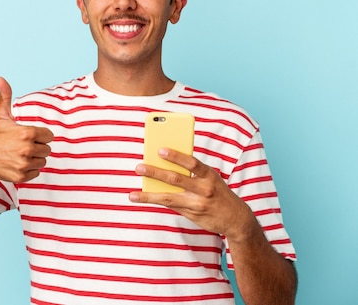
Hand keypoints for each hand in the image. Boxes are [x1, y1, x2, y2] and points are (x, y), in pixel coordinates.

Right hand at [0, 77, 53, 182]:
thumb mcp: (0, 115)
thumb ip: (5, 95)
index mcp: (26, 133)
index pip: (49, 135)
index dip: (41, 135)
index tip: (29, 135)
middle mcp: (26, 149)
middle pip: (47, 149)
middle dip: (37, 146)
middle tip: (23, 145)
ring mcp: (24, 164)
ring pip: (42, 161)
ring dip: (35, 158)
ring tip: (20, 154)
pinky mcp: (21, 176)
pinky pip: (36, 173)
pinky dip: (29, 169)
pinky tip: (18, 163)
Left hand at [129, 148, 254, 238]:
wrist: (236, 219)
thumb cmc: (218, 192)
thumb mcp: (211, 178)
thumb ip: (192, 172)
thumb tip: (165, 165)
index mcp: (209, 174)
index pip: (192, 162)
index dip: (176, 156)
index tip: (160, 150)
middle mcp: (204, 189)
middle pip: (176, 179)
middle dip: (155, 172)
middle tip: (138, 167)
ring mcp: (197, 203)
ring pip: (168, 197)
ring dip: (148, 195)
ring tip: (132, 195)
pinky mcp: (191, 214)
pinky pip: (170, 206)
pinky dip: (155, 201)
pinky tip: (141, 198)